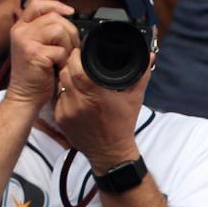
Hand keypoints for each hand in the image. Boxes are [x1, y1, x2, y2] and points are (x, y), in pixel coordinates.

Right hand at [2, 0, 79, 109]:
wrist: (24, 96)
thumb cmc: (35, 75)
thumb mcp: (36, 47)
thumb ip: (45, 32)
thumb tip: (68, 19)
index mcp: (21, 27)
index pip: (38, 4)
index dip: (56, 5)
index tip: (71, 12)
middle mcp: (21, 31)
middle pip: (54, 17)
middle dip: (70, 32)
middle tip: (70, 48)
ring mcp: (26, 41)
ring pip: (59, 31)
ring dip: (68, 46)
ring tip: (63, 58)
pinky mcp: (34, 53)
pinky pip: (60, 50)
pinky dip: (64, 60)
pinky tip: (58, 68)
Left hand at [54, 40, 154, 171]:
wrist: (111, 153)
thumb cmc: (123, 125)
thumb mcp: (135, 98)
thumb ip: (141, 74)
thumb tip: (150, 56)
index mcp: (96, 94)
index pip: (76, 66)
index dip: (77, 56)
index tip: (82, 54)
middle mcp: (79, 102)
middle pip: (66, 72)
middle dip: (71, 65)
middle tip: (79, 64)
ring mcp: (68, 111)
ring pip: (60, 83)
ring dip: (67, 77)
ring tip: (77, 78)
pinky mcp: (60, 118)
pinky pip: (58, 97)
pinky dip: (65, 93)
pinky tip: (75, 95)